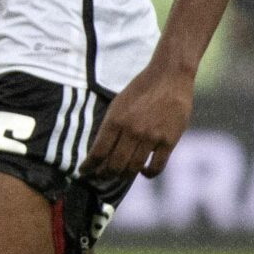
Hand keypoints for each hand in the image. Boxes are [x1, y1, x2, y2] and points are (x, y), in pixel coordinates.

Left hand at [86, 60, 194, 180]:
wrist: (170, 76)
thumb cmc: (141, 89)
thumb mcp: (118, 103)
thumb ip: (110, 126)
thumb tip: (100, 151)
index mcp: (115, 120)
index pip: (98, 152)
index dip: (89, 167)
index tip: (84, 172)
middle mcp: (131, 130)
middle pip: (114, 165)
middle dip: (104, 175)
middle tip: (101, 176)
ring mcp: (151, 137)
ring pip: (133, 168)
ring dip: (124, 176)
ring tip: (120, 175)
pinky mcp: (169, 141)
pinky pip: (156, 167)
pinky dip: (148, 173)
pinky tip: (143, 170)